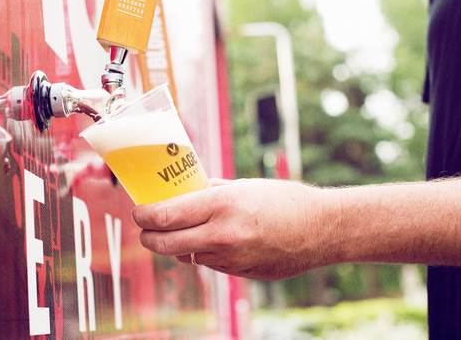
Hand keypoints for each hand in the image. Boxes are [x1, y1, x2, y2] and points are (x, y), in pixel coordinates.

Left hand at [131, 178, 339, 279]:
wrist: (321, 229)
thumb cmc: (284, 200)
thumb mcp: (243, 186)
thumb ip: (209, 192)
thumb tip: (181, 194)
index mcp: (221, 205)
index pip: (165, 216)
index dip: (144, 216)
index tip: (139, 213)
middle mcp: (222, 235)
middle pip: (165, 243)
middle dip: (149, 237)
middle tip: (146, 229)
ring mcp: (231, 259)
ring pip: (186, 255)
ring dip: (178, 245)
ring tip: (185, 230)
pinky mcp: (240, 274)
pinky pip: (209, 264)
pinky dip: (204, 253)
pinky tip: (217, 241)